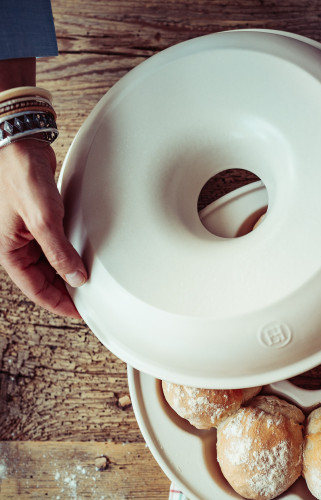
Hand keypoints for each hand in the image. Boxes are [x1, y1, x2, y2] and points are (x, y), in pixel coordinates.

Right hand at [0, 140, 86, 317]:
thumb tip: (76, 278)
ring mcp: (29, 234)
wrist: (21, 145)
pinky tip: (82, 260)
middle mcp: (18, 245)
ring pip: (50, 265)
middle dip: (65, 292)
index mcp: (10, 251)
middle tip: (89, 301)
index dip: (59, 304)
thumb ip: (59, 252)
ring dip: (67, 274)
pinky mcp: (41, 222)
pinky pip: (55, 248)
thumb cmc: (21, 178)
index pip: (36, 289)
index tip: (80, 313)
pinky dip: (68, 256)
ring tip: (89, 284)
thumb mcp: (43, 220)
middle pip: (44, 280)